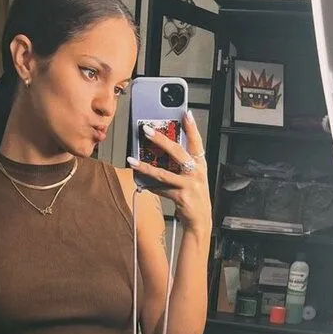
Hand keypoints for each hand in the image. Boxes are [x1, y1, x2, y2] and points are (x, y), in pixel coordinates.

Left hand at [127, 111, 211, 233]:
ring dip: (145, 166)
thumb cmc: (195, 196)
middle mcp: (197, 172)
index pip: (196, 142)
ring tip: (132, 160)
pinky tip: (141, 182)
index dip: (191, 127)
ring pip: (164, 173)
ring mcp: (190, 185)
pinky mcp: (182, 197)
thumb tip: (161, 152)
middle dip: (161, 139)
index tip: (186, 113)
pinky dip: (150, 186)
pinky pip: (161, 189)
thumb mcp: (194, 177)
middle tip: (146, 130)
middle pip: (177, 152)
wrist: (201, 220)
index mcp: (201, 164)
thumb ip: (182, 164)